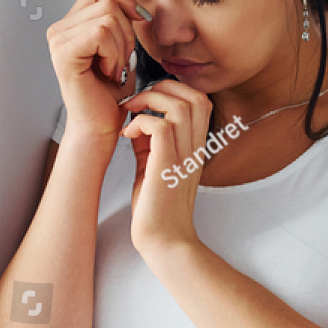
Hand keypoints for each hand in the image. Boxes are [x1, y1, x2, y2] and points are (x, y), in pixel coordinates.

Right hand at [47, 0, 148, 140]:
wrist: (101, 124)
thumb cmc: (111, 92)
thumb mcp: (120, 47)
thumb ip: (119, 20)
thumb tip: (133, 4)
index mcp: (70, 24)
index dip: (123, 1)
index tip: (138, 23)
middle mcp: (58, 29)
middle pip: (108, 2)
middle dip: (127, 33)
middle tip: (119, 62)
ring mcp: (57, 40)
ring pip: (108, 18)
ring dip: (122, 48)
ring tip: (112, 70)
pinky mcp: (63, 53)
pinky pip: (102, 34)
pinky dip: (114, 55)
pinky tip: (107, 73)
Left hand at [118, 80, 211, 255]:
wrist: (163, 239)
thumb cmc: (157, 207)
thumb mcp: (155, 165)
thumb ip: (151, 141)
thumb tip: (139, 120)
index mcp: (195, 146)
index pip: (200, 100)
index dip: (174, 89)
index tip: (147, 101)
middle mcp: (195, 148)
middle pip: (195, 96)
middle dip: (162, 88)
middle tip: (137, 102)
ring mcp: (184, 156)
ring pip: (180, 106)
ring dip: (150, 102)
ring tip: (131, 115)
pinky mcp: (168, 166)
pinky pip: (160, 127)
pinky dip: (140, 123)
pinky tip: (127, 136)